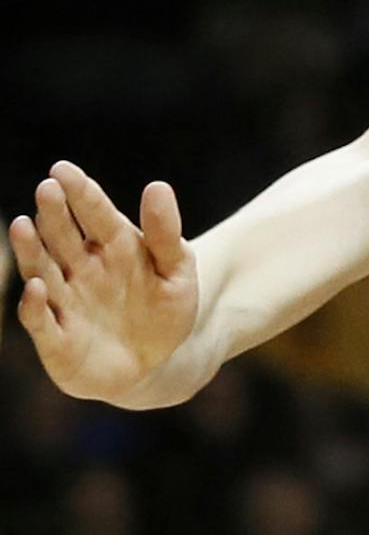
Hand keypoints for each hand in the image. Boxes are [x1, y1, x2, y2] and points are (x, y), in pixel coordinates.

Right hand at [9, 162, 198, 402]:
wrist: (156, 365)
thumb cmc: (163, 311)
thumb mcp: (177, 273)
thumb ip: (166, 235)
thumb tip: (158, 186)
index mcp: (112, 247)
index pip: (95, 214)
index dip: (80, 192)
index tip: (63, 170)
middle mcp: (81, 269)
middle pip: (63, 237)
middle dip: (54, 214)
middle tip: (48, 188)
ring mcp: (65, 302)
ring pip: (43, 271)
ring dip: (32, 250)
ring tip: (24, 224)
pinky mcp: (56, 338)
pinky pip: (41, 320)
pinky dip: (35, 305)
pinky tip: (35, 287)